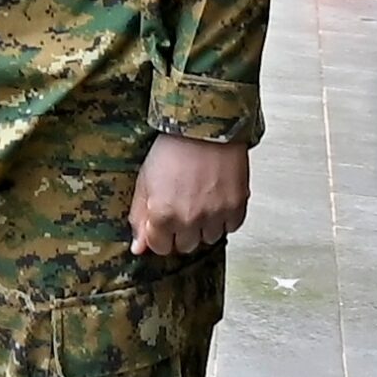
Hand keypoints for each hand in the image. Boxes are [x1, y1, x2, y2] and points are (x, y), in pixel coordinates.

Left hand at [127, 133, 250, 256]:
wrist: (204, 129)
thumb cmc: (172, 150)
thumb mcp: (144, 183)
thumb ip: (140, 218)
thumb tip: (138, 247)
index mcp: (164, 215)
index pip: (160, 247)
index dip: (158, 236)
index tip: (160, 225)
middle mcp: (191, 219)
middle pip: (186, 246)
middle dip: (180, 233)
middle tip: (180, 211)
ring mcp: (217, 215)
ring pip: (210, 238)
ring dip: (203, 227)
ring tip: (198, 203)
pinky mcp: (238, 206)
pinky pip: (231, 227)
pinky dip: (224, 219)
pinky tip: (215, 201)